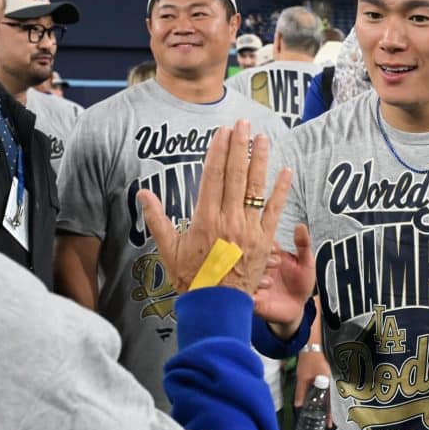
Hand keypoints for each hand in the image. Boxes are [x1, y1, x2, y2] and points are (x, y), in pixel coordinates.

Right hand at [137, 120, 291, 294]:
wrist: (215, 306)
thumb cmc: (191, 278)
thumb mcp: (168, 249)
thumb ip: (156, 219)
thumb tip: (142, 193)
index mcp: (205, 219)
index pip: (213, 177)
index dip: (218, 152)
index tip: (222, 132)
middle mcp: (228, 220)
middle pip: (235, 175)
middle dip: (239, 146)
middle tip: (242, 124)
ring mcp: (249, 229)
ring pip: (256, 188)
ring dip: (261, 161)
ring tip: (263, 138)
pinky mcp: (265, 241)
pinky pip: (275, 211)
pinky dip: (281, 191)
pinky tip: (286, 171)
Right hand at [253, 224, 315, 333]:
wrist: (297, 307)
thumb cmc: (300, 283)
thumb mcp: (306, 263)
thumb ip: (303, 245)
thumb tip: (300, 226)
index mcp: (269, 254)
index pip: (260, 242)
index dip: (265, 243)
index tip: (274, 249)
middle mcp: (257, 266)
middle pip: (248, 257)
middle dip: (258, 260)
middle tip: (274, 265)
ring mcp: (252, 281)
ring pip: (243, 275)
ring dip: (255, 278)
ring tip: (270, 283)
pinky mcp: (250, 297)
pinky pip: (242, 294)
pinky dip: (248, 294)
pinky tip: (258, 296)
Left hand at [294, 346, 332, 427]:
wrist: (312, 344)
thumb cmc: (308, 360)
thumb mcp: (302, 377)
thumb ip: (300, 392)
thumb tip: (298, 406)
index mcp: (327, 383)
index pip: (329, 403)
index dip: (328, 415)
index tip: (329, 426)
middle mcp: (330, 382)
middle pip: (330, 400)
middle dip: (328, 412)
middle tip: (326, 424)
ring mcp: (328, 378)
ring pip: (327, 395)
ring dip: (324, 404)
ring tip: (321, 415)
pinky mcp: (324, 374)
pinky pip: (324, 389)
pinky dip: (321, 396)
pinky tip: (317, 400)